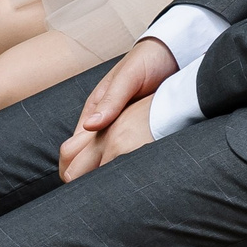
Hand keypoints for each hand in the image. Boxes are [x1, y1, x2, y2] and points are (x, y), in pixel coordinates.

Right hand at [60, 36, 177, 180]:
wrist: (172, 49)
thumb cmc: (146, 59)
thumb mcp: (128, 78)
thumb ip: (111, 100)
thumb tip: (90, 126)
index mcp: (94, 112)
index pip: (74, 151)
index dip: (78, 171)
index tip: (86, 189)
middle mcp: (104, 122)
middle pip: (87, 159)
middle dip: (91, 177)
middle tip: (104, 197)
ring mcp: (122, 126)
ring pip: (109, 157)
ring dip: (112, 171)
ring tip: (120, 193)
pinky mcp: (141, 128)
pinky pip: (132, 150)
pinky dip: (131, 162)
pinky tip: (140, 175)